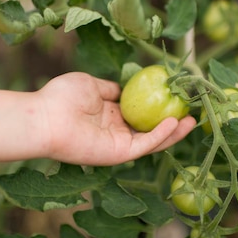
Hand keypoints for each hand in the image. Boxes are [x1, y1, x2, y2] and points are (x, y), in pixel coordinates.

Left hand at [37, 72, 195, 164]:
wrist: (46, 117)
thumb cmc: (62, 97)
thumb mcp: (91, 84)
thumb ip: (110, 88)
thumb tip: (125, 87)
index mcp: (108, 114)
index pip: (138, 113)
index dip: (157, 106)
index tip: (174, 96)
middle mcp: (115, 130)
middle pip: (149, 129)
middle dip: (171, 122)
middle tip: (190, 111)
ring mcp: (117, 143)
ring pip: (152, 140)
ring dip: (173, 133)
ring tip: (192, 121)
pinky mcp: (118, 153)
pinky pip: (144, 145)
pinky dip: (161, 136)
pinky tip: (174, 123)